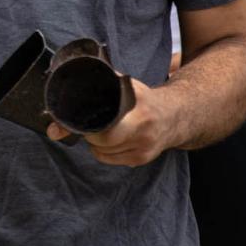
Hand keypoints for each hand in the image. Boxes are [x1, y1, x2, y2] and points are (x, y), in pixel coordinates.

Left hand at [47, 78, 174, 165]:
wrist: (173, 116)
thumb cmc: (142, 98)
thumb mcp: (124, 86)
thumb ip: (99, 85)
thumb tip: (72, 92)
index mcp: (139, 108)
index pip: (109, 125)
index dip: (90, 125)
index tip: (79, 119)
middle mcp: (144, 129)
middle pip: (105, 140)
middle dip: (90, 134)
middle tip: (87, 124)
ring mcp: (144, 147)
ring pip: (104, 151)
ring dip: (95, 142)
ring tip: (99, 129)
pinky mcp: (141, 159)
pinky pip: (110, 159)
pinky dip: (102, 151)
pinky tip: (107, 140)